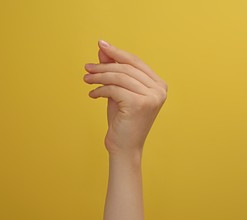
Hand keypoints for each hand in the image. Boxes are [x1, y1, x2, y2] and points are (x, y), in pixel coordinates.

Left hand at [84, 40, 167, 154]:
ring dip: (99, 76)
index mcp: (159, 85)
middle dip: (104, 65)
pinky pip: (114, 89)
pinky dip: (100, 90)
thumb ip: (113, 70)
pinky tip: (93, 94)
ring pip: (119, 77)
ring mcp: (152, 97)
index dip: (117, 52)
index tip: (101, 45)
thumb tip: (103, 49)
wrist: (124, 147)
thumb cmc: (122, 121)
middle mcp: (159, 89)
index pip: (136, 62)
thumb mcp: (118, 91)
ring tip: (86, 79)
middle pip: (127, 68)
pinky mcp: (140, 104)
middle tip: (87, 67)